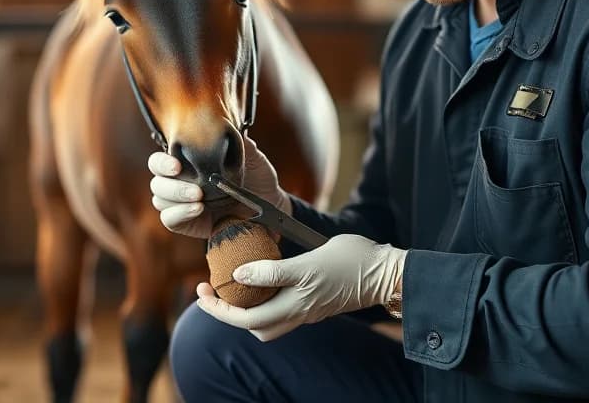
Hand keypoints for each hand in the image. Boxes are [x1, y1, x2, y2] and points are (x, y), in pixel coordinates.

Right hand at [148, 136, 291, 238]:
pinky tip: (199, 210)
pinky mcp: (185, 223)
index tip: (176, 165)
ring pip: (159, 200)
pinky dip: (180, 214)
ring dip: (177, 198)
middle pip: (156, 182)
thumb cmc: (257, 178)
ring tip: (201, 198)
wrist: (269, 206)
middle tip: (196, 189)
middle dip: (171, 185)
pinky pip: (169, 219)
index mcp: (188, 163)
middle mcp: (179, 182)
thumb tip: (230, 130)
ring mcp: (180, 203)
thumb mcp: (251, 158)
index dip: (161, 162)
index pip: (159, 160)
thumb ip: (238, 144)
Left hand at [195, 234, 406, 340]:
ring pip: (268, 322)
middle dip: (226, 311)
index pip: (245, 319)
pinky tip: (261, 280)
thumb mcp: (308, 262)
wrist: (386, 273)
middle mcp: (298, 313)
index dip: (219, 309)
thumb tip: (239, 274)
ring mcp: (307, 310)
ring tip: (233, 287)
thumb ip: (274, 270)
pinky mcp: (315, 303)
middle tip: (209, 290)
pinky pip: (282, 310)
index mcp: (293, 305)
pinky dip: (265, 300)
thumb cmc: (351, 263)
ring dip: (246, 309)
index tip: (201, 292)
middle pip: (253, 326)